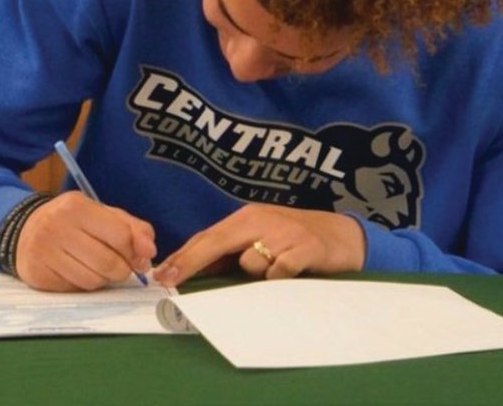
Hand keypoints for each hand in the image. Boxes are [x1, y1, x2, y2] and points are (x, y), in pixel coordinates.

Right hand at [15, 191, 155, 291]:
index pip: (120, 236)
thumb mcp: (103, 214)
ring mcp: (44, 253)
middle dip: (123, 270)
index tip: (139, 257)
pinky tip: (80, 272)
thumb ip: (133, 228)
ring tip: (99, 267)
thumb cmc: (74, 221)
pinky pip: (75, 289)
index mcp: (77, 207)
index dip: (136, 252)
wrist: (26, 230)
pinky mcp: (37, 276)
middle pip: (108, 263)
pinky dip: (85, 285)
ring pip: (93, 281)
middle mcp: (57, 228)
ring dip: (105, 280)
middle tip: (122, 267)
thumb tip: (150, 251)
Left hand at [153, 204, 364, 285]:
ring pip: (250, 262)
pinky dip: (280, 277)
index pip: (207, 238)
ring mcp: (283, 233)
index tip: (160, 276)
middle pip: (217, 243)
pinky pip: (279, 272)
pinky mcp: (305, 248)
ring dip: (256, 273)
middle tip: (171, 283)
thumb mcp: (260, 240)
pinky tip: (290, 273)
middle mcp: (262, 220)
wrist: (342, 236)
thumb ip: (230, 252)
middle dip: (191, 264)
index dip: (182, 257)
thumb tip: (190, 270)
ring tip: (276, 269)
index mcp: (247, 218)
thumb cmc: (294, 239)